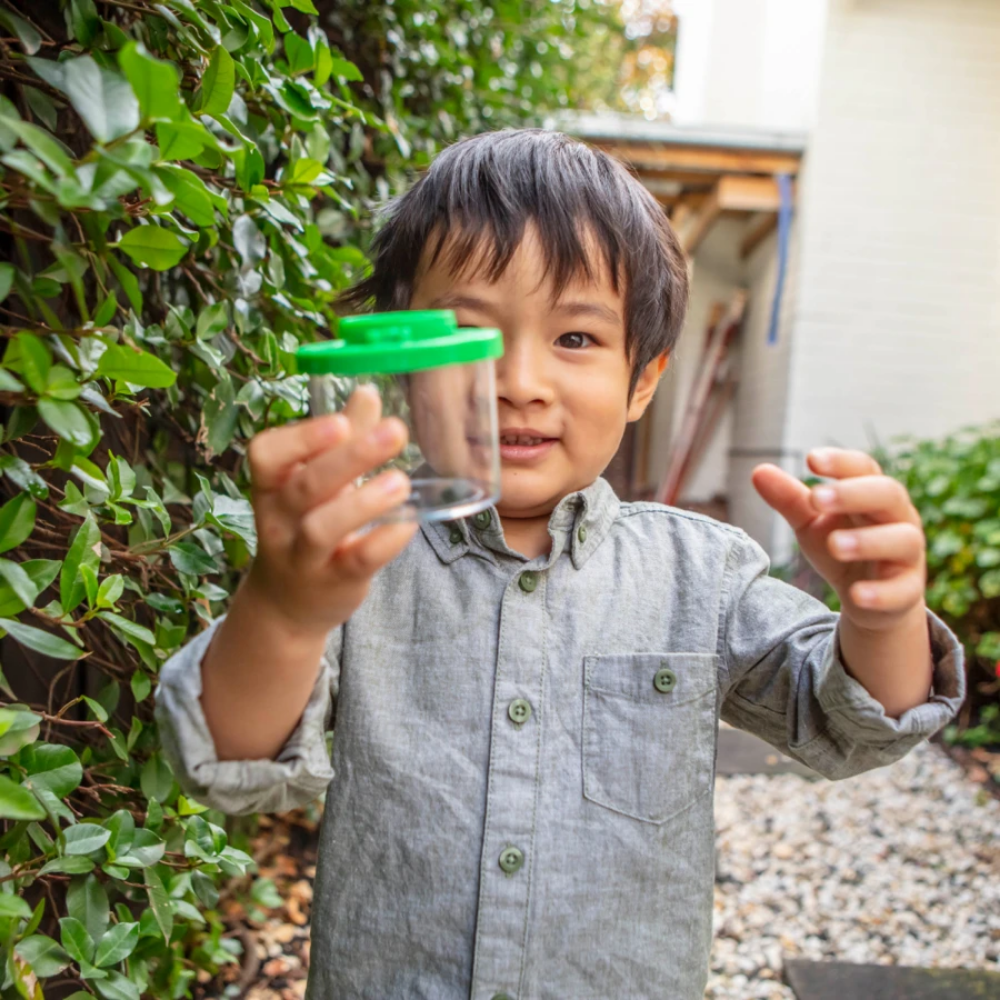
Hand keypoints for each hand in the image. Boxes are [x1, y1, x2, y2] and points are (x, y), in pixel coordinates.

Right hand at [242, 385, 417, 635]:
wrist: (287, 604)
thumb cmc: (306, 527)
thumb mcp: (316, 483)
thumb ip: (342, 440)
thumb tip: (367, 392)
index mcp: (272, 486)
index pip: (266, 454)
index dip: (302, 437)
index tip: (342, 421)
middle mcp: (280, 520)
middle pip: (305, 485)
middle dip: (350, 457)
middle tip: (395, 432)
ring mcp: (302, 555)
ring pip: (322, 527)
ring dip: (363, 502)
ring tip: (401, 481)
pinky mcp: (333, 582)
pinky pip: (356, 561)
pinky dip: (384, 541)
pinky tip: (408, 523)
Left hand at [750, 447, 926, 629]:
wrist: (868, 598)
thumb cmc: (841, 547)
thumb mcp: (811, 523)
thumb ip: (789, 499)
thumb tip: (758, 471)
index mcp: (873, 495)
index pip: (864, 468)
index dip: (841, 463)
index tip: (811, 459)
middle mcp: (898, 518)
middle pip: (888, 495)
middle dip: (853, 494)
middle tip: (816, 498)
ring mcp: (907, 555)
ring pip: (903, 540)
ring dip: (868, 541)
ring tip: (835, 545)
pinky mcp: (907, 591)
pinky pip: (902, 591)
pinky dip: (880, 592)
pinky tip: (856, 594)